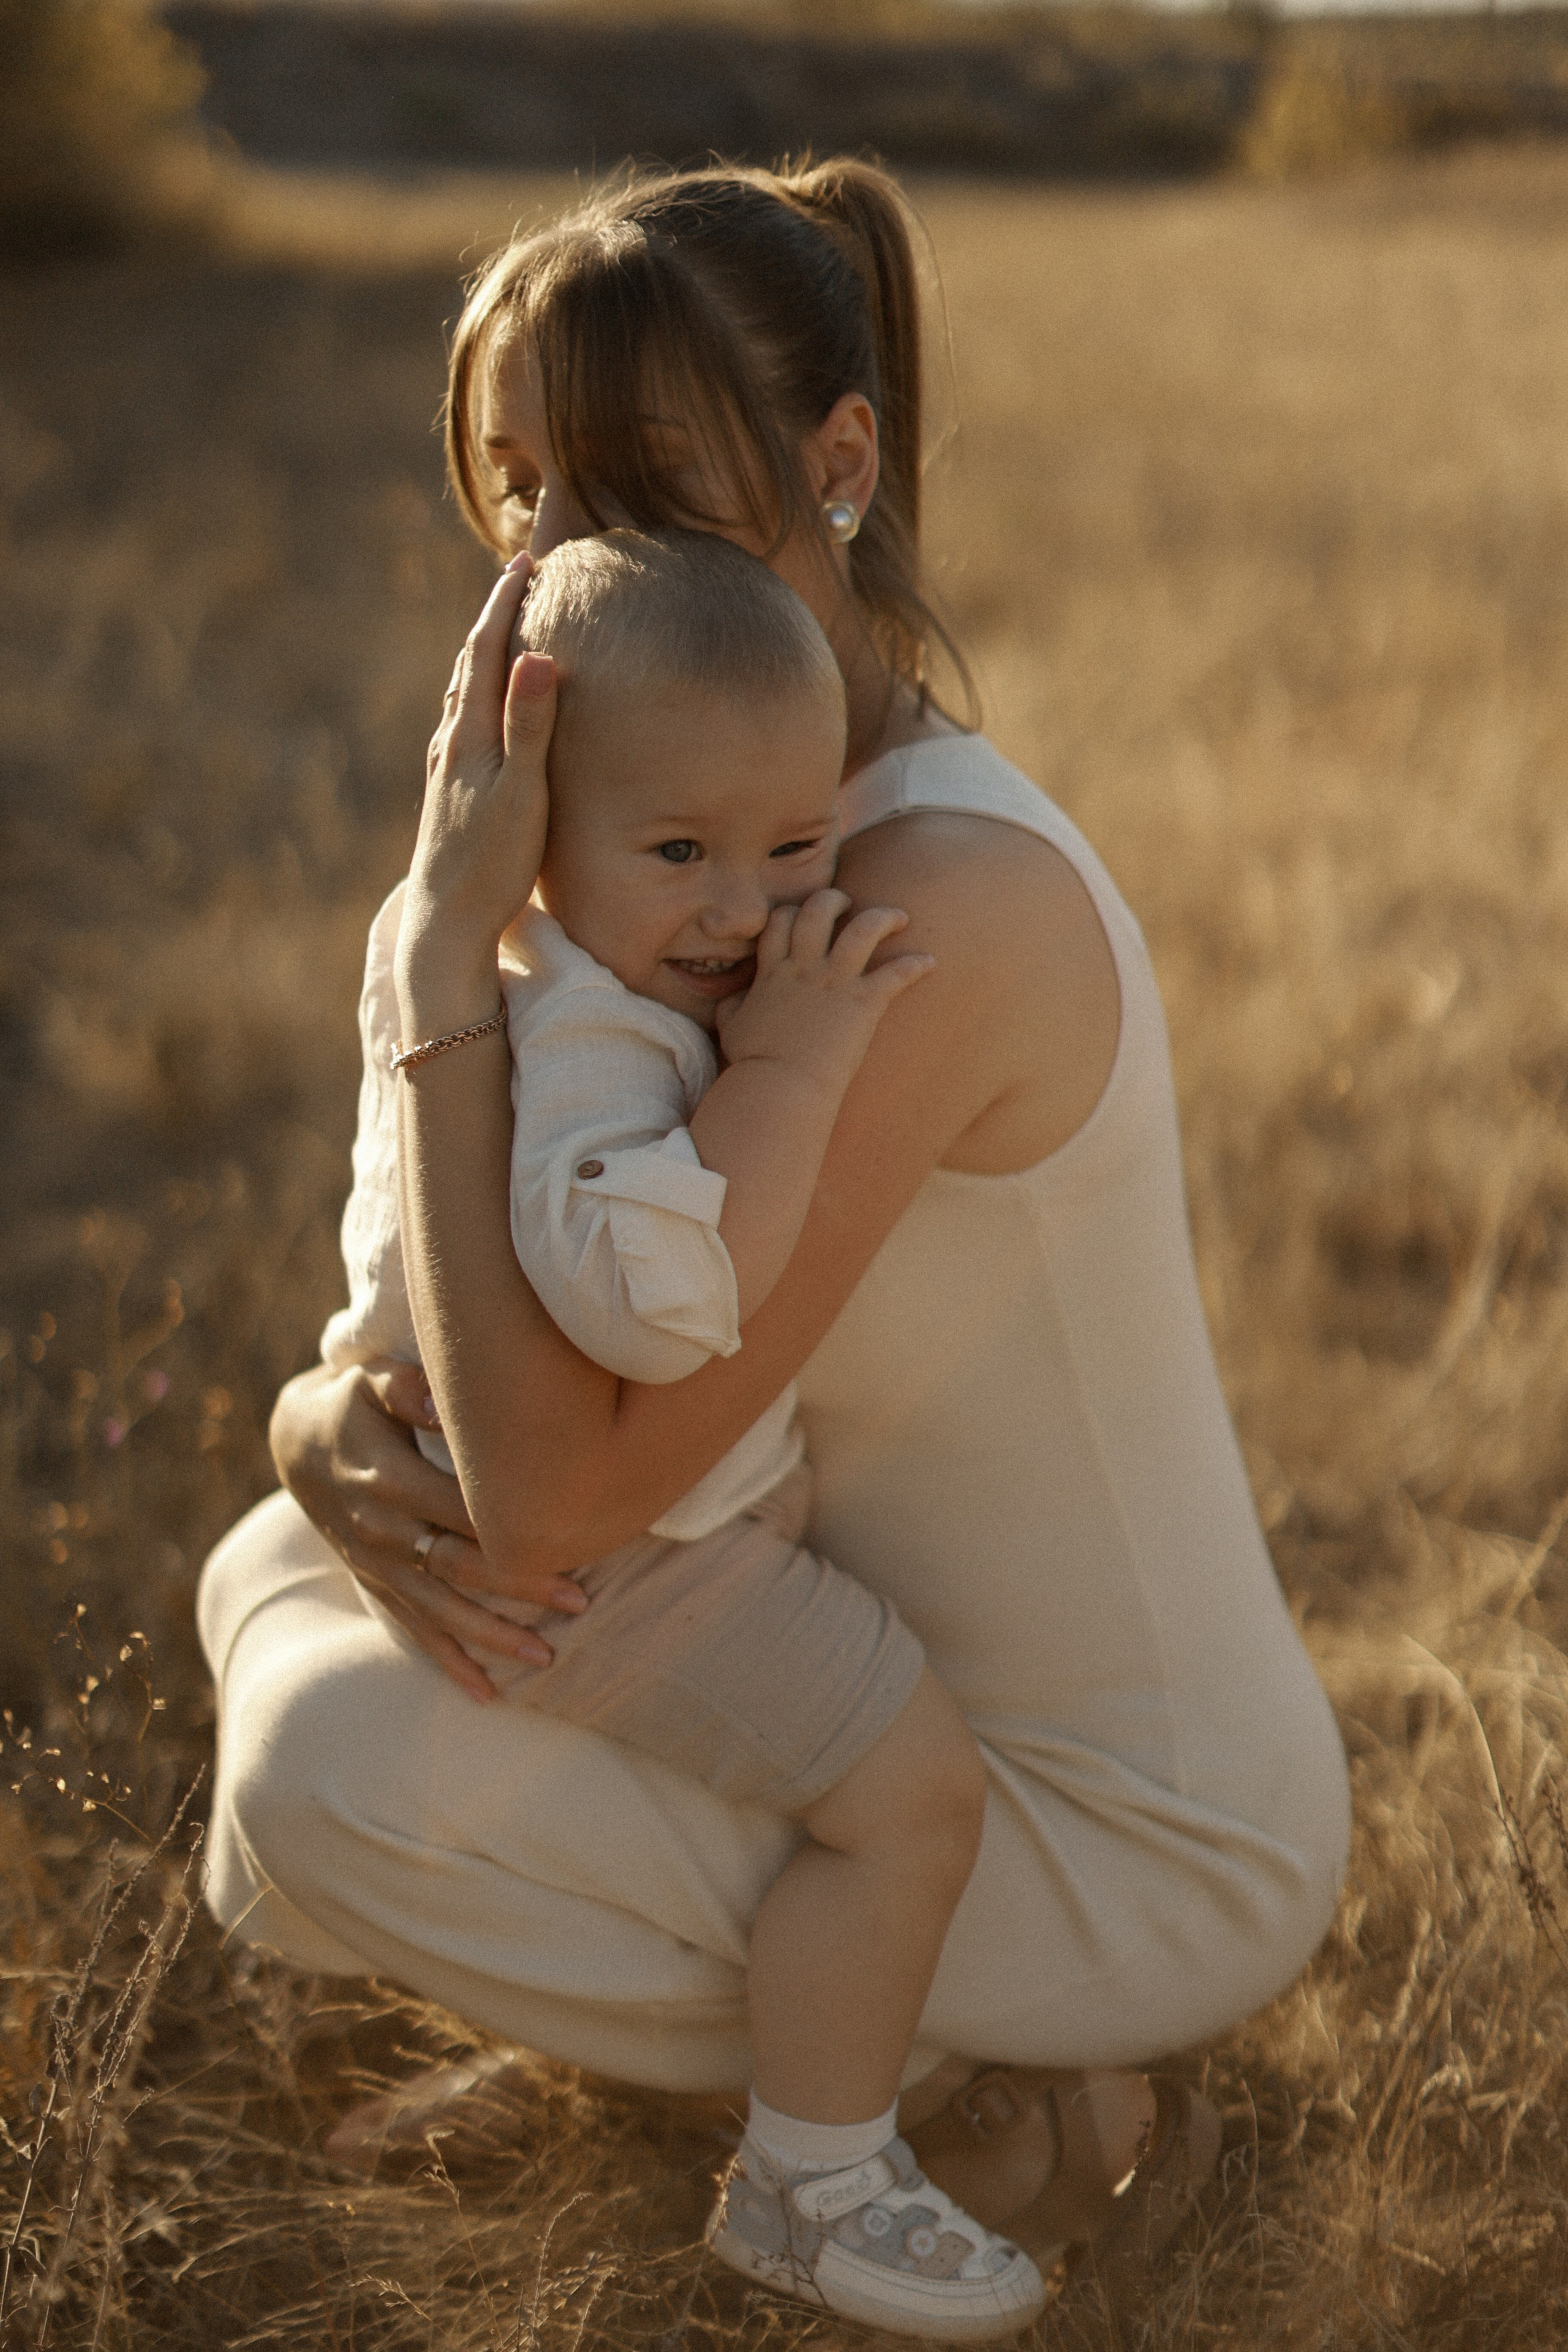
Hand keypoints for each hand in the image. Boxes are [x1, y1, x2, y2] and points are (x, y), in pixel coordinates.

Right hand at [269, 1359, 586, 1703]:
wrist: (297, 1443)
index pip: (459, 1511)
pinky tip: (487, 1693)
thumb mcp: (370, 1381)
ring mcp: (378, 1564)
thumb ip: (407, 1389)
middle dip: (518, 1587)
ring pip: (441, 1610)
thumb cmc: (352, 1403)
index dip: (509, 1529)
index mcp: (389, 1479)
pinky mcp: (376, 1584)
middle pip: (459, 1566)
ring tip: (544, 1658)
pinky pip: (414, 1630)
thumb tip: (443, 1403)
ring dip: (492, 1636)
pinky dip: (450, 1662)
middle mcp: (382, 1530)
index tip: (567, 1542)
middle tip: (578, 1603)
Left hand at [397, 556, 557, 1026]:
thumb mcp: (521, 794)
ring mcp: (445, 769)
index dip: (505, 603)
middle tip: (518, 577)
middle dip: (494, 617)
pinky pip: (461, 724)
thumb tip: (537, 655)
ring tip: (502, 630)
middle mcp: (450, 744)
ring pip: (461, 694)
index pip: (486, 651)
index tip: (526, 563)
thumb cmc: (490, 864)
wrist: (443, 922)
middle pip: (469, 664)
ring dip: (482, 656)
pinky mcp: (447, 794)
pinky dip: (475, 695)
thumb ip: (529, 725)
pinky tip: (476, 709)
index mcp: (469, 736)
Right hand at [714, 889, 934, 1104]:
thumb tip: (732, 1000)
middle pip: (819, 910)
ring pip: (864, 928)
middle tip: (849, 904)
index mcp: (773, 972)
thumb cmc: (753, 1065)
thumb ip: (732, 1006)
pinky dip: (916, 965)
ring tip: (899, 917)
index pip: (781, 921)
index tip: (805, 914)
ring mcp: (836, 982)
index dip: (794, 911)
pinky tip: (930, 962)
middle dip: (836, 899)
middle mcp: (805, 967)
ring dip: (884, 917)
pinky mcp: (864, 1002)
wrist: (780, 1085)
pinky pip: (897, 973)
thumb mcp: (731, 1029)